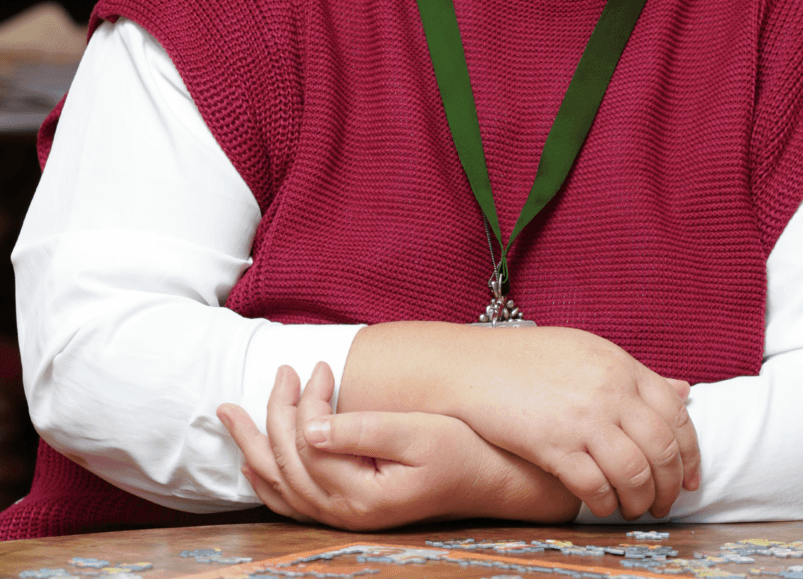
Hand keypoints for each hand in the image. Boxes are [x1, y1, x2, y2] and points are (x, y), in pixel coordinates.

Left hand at [218, 362, 577, 528]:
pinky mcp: (349, 511)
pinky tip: (253, 463)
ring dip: (253, 446)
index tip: (322, 365)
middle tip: (281, 370)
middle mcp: (345, 514)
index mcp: (360, 495)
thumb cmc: (460, 449)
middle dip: (274, 414)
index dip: (306, 401)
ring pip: (280, 486)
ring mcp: (344, 517)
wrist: (490, 480)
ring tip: (231, 415)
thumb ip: (362, 431)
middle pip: (285, 464)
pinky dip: (267, 480)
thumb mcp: (418, 433)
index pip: (308, 444)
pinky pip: (292, 501)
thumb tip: (310, 426)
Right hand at [336, 323, 699, 520]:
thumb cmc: (528, 360)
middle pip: (662, 449)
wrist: (471, 365)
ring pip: (636, 473)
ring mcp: (583, 417)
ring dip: (641, 501)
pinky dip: (605, 503)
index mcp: (620, 364)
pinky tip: (601, 506)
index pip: (676, 413)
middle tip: (665, 503)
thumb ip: (635, 375)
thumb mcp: (587, 352)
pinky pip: (596, 486)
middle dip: (671, 485)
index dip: (690, 451)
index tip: (689, 476)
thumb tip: (685, 391)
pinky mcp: (555, 444)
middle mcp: (609, 390)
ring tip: (634, 510)